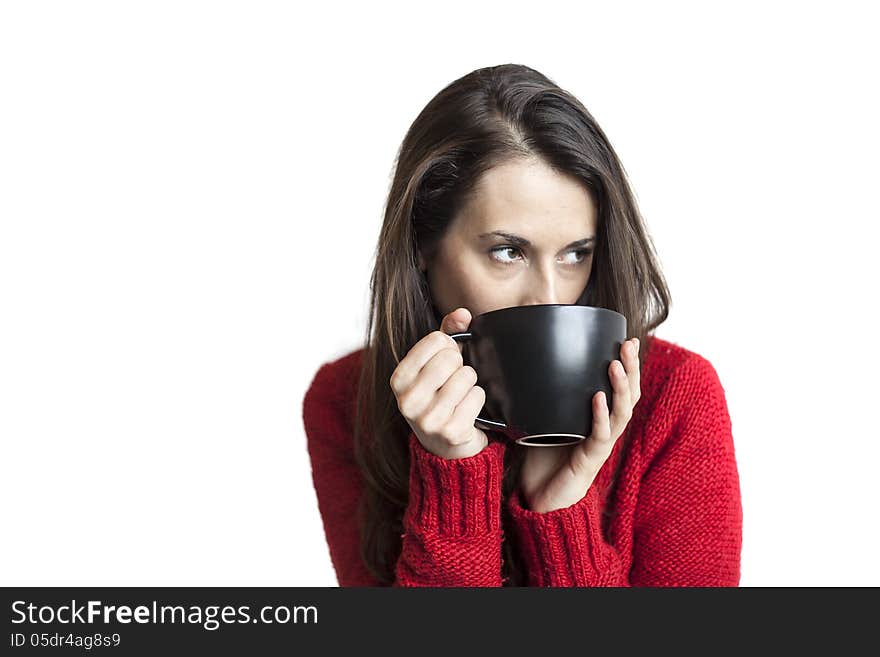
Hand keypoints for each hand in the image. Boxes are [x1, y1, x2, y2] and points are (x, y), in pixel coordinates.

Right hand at [389, 307, 489, 459]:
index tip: (445, 362)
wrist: (445, 446)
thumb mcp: (435, 365)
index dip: (448, 347)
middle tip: (454, 382)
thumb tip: (462, 313)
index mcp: (399, 379)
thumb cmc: (439, 397)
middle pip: (451, 358)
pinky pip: (477, 396)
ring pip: (467, 376)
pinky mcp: (451, 432)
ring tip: (460, 396)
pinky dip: (478, 400)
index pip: (436, 340)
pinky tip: (468, 410)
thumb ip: (447, 334)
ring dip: (470, 384)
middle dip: (460, 366)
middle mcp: (408, 400)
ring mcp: (428, 419)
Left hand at [518, 338, 640, 512]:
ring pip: (621, 413)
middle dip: (631, 369)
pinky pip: (600, 435)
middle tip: (627, 344)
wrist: (540, 499)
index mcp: (597, 418)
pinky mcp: (590, 460)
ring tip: (615, 365)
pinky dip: (599, 415)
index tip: (625, 338)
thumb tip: (517, 364)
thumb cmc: (542, 460)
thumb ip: (538, 397)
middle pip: (629, 395)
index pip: (620, 388)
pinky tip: (598, 398)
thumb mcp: (541, 420)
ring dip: (620, 388)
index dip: (627, 365)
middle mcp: (605, 429)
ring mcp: (600, 444)